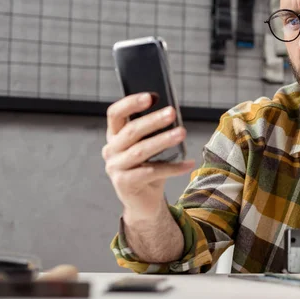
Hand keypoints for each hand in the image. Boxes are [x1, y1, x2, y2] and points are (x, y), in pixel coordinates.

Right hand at [102, 93, 194, 220]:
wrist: (144, 202)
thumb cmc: (149, 168)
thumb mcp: (151, 148)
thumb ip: (155, 133)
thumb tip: (172, 114)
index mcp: (115, 136)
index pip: (115, 114)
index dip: (131, 103)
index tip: (151, 96)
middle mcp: (111, 150)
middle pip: (131, 131)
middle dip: (153, 120)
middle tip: (172, 112)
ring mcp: (115, 168)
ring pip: (141, 150)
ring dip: (163, 140)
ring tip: (182, 133)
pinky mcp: (125, 184)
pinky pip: (152, 172)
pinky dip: (172, 167)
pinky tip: (188, 163)